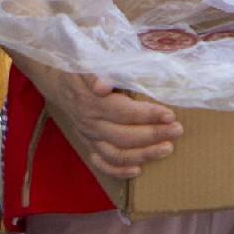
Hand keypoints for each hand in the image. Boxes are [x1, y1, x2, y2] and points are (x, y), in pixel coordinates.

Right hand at [42, 68, 183, 184]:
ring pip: (116, 154)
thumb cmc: (79, 68)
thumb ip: (96, 73)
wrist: (56, 80)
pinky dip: (119, 171)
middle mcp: (91, 123)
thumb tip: (103, 86)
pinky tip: (138, 170)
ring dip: (143, 154)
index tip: (170, 115)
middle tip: (177, 130)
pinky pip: (102, 163)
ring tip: (167, 149)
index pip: (123, 112)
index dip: (148, 115)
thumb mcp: (86, 63)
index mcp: (92, 102)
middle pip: (124, 136)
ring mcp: (90, 136)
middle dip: (153, 135)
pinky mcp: (89, 144)